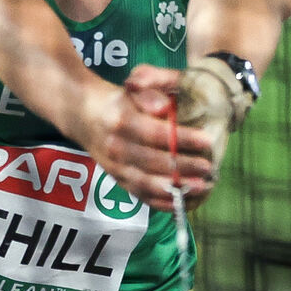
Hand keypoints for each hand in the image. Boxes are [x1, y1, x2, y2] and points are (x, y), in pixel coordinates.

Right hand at [80, 65, 214, 212]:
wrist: (83, 114)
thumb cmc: (117, 100)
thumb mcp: (132, 88)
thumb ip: (150, 95)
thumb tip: (165, 108)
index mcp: (121, 120)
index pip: (156, 133)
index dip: (184, 139)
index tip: (207, 141)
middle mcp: (116, 147)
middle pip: (154, 161)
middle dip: (184, 167)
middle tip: (208, 167)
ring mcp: (115, 166)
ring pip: (147, 183)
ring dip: (175, 188)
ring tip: (200, 186)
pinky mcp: (117, 179)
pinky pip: (139, 195)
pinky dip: (161, 202)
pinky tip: (181, 201)